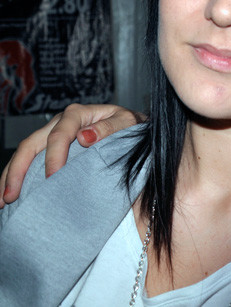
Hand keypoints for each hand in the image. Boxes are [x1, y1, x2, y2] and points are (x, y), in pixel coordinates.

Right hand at [0, 104, 143, 207]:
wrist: (133, 127)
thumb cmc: (131, 125)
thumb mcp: (127, 123)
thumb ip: (110, 128)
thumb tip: (84, 137)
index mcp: (78, 114)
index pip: (59, 135)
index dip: (53, 157)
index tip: (53, 178)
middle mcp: (60, 122)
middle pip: (31, 144)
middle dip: (18, 170)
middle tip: (10, 196)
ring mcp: (52, 135)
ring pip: (24, 154)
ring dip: (10, 176)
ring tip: (2, 201)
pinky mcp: (51, 149)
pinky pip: (30, 162)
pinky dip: (18, 178)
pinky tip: (11, 196)